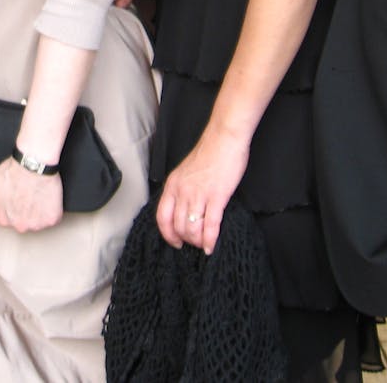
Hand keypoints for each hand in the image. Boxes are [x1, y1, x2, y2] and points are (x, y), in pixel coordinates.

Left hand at [0, 158, 63, 232]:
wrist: (34, 163)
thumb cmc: (12, 171)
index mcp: (3, 219)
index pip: (8, 218)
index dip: (12, 205)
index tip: (17, 194)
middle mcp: (19, 226)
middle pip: (23, 222)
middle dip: (25, 210)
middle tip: (27, 193)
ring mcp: (36, 224)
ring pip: (37, 222)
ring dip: (38, 211)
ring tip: (37, 194)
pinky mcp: (51, 219)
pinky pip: (51, 218)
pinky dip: (51, 210)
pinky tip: (47, 197)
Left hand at [154, 129, 249, 254]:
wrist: (224, 139)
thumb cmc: (209, 153)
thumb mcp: (186, 172)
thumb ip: (183, 189)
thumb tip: (185, 209)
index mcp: (172, 184)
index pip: (162, 217)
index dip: (167, 234)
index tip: (175, 242)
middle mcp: (182, 191)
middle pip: (177, 226)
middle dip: (186, 240)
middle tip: (194, 243)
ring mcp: (198, 195)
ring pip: (192, 228)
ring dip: (197, 241)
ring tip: (203, 244)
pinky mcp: (217, 197)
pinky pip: (210, 225)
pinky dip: (210, 240)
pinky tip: (211, 246)